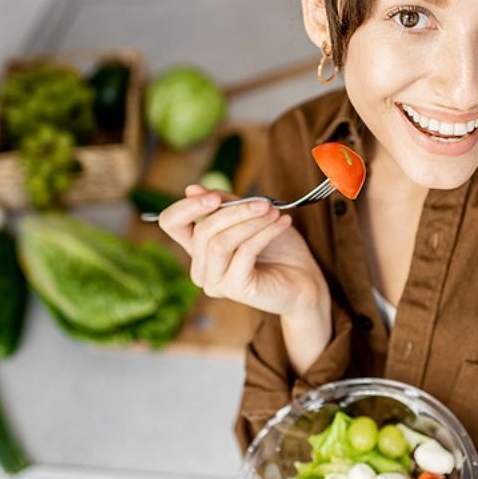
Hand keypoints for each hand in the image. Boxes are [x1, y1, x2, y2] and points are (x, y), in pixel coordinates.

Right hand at [157, 185, 331, 370]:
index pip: (172, 224)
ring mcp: (216, 282)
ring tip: (274, 212)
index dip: (186, 207)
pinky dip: (264, 233)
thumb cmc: (278, 248)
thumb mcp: (249, 217)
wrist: (305, 279)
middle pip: (202, 231)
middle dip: (234, 211)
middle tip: (264, 203)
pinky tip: (282, 224)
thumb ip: (223, 204)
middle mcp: (202, 268)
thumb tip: (192, 189)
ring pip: (220, 243)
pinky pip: (244, 252)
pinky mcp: (235, 289)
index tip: (213, 197)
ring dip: (249, 222)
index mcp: (198, 248)